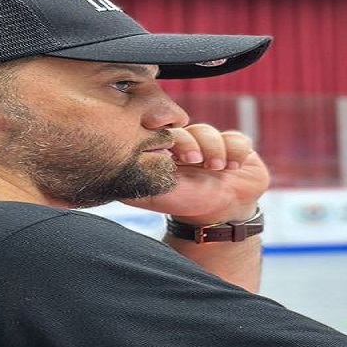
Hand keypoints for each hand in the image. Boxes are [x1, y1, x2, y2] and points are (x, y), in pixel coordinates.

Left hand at [124, 124, 269, 223]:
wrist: (221, 218)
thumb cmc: (186, 204)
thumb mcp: (154, 194)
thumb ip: (136, 179)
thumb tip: (109, 168)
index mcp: (166, 151)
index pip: (161, 130)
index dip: (164, 130)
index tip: (162, 132)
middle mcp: (188, 144)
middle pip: (185, 128)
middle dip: (190, 142)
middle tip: (193, 160)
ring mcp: (212, 144)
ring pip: (209, 132)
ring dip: (214, 149)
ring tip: (217, 168)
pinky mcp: (236, 148)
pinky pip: (238, 139)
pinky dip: (236, 151)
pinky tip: (233, 166)